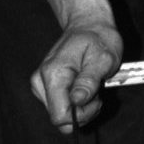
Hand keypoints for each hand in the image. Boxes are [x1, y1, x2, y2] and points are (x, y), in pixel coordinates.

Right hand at [32, 14, 123, 129]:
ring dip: (80, 108)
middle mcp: (40, 81)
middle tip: (96, 94)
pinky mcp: (44, 87)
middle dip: (82, 112)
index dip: (82, 114)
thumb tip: (77, 100)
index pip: (60, 115)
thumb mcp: (103, 59)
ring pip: (59, 115)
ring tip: (91, 88)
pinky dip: (75, 104)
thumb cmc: (98, 39)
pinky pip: (60, 107)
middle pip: (59, 118)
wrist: (87, 25)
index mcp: (53, 74)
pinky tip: (83, 89)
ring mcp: (40, 84)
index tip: (96, 100)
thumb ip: (89, 81)